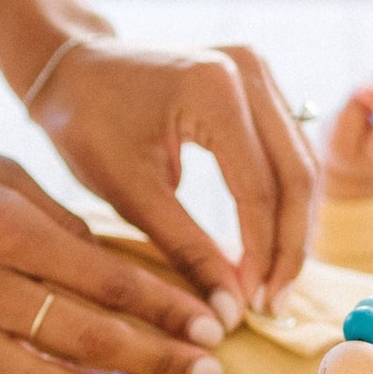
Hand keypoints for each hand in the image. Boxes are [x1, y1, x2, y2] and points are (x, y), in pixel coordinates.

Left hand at [32, 38, 318, 319]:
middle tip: (275, 305)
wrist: (71, 67)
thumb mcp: (127, 191)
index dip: (261, 255)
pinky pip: (285, 151)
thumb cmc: (86, 125)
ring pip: (301, 165)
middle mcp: (250, 70)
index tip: (252, 306)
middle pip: (297, 176)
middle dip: (289, 248)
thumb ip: (184, 246)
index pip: (259, 188)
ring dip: (293, 229)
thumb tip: (229, 306)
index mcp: (214, 90)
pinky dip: (281, 201)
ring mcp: (260, 70)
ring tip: (275, 285)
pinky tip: (271, 247)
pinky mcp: (258, 82)